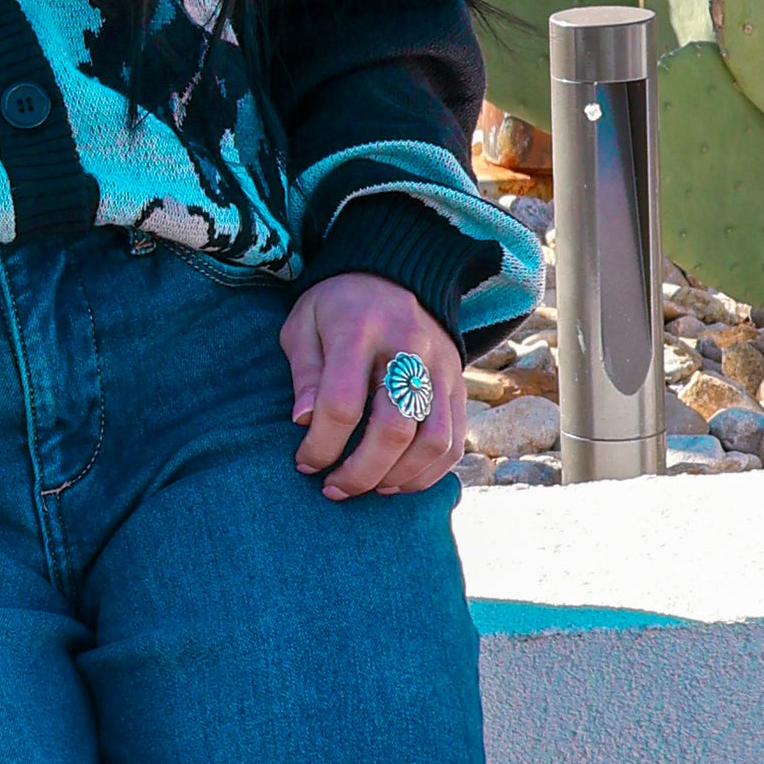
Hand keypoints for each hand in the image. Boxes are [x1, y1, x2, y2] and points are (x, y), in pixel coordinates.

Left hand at [278, 273, 463, 500]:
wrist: (395, 275)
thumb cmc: (337, 308)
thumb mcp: (304, 324)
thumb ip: (304, 372)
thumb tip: (304, 422)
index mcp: (360, 330)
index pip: (342, 403)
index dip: (320, 445)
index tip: (304, 463)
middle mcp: (408, 349)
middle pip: (394, 428)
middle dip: (360, 473)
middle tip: (333, 489)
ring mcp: (441, 369)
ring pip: (433, 441)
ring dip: (396, 478)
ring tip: (366, 488)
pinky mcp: (459, 385)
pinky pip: (454, 443)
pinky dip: (427, 473)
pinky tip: (395, 481)